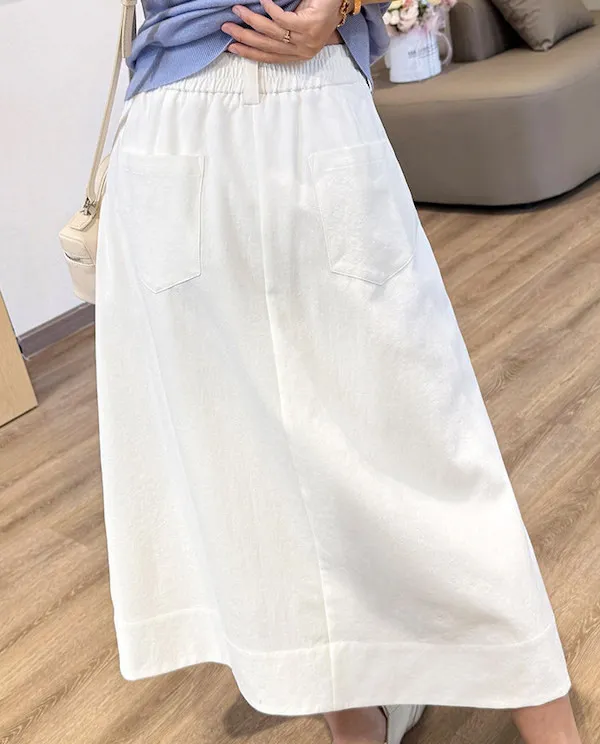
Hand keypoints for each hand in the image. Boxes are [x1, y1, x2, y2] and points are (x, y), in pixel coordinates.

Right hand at [221, 0, 342, 63]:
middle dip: (244, 37)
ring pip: (272, 32)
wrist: (338, 1)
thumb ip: (279, 29)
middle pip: (267, 46)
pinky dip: (269, 9)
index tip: (232, 48)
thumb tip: (252, 28)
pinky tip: (262, 1)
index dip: (249, 53)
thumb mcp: (297, 23)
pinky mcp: (309, 26)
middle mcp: (303, 50)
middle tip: (226, 29)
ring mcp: (306, 40)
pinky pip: (282, 19)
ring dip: (252, 20)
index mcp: (299, 54)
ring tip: (237, 10)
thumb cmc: (318, 9)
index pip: (270, 57)